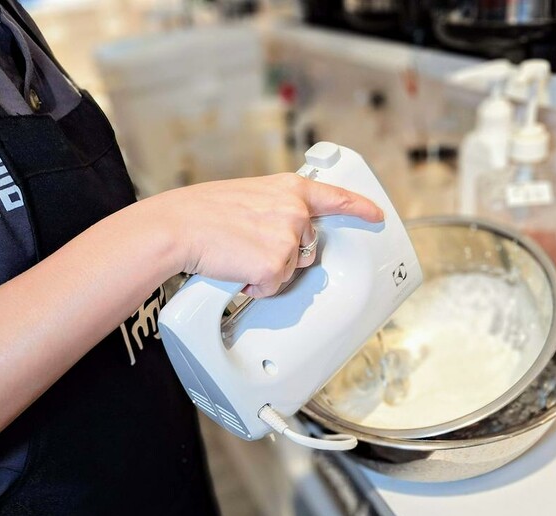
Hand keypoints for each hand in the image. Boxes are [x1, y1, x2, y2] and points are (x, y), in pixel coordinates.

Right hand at [151, 173, 384, 296]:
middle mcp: (295, 211)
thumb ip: (275, 207)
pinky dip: (255, 285)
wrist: (179, 227)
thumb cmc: (203, 212)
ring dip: (267, 269)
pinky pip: (274, 286)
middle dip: (283, 253)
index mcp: (289, 189)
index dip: (359, 208)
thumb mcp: (249, 195)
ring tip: (238, 252)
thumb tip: (283, 227)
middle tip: (248, 243)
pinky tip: (237, 267)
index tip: (376, 215)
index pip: (335, 198)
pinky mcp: (277, 264)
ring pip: (291, 269)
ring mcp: (289, 237)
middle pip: (307, 246)